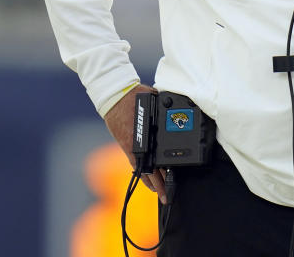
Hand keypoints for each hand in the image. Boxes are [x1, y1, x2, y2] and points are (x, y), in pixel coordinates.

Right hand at [102, 85, 168, 203]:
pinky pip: (134, 162)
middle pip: (148, 170)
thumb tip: (179, 112)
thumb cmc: (134, 96)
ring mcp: (130, 146)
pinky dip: (141, 172)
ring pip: (141, 169)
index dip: (162, 176)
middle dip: (158, 184)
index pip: (154, 162)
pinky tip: (148, 179)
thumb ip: (165, 110)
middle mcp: (136, 145)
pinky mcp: (125, 144)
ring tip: (159, 191)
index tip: (169, 185)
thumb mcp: (155, 101)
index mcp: (143, 138)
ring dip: (150, 180)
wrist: (114, 95)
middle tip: (166, 197)